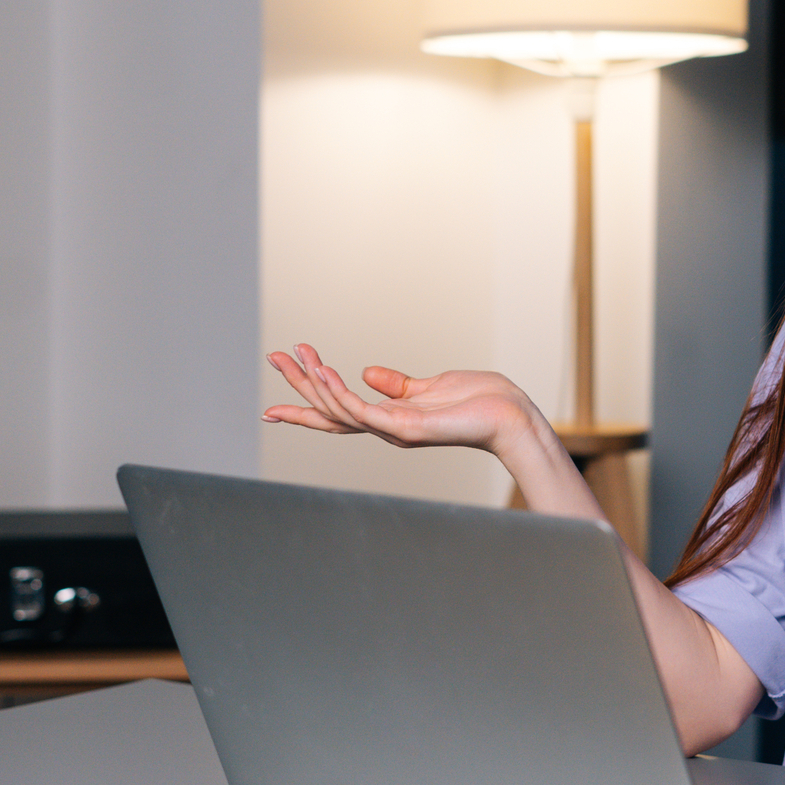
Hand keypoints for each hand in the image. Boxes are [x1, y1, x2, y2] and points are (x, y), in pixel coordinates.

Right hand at [263, 344, 543, 454]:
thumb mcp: (433, 386)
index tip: (273, 402)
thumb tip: (368, 373)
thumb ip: (399, 385)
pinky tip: (322, 371)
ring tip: (296, 354)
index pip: (339, 413)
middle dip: (299, 386)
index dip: (306, 405)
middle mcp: (386, 429)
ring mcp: (393, 431)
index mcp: (390, 419)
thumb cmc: (481, 403)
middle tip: (273, 356)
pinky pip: (361, 411)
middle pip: (329, 410)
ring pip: (339, 409)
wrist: (511, 417)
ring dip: (314, 381)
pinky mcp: (405, 428)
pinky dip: (339, 392)